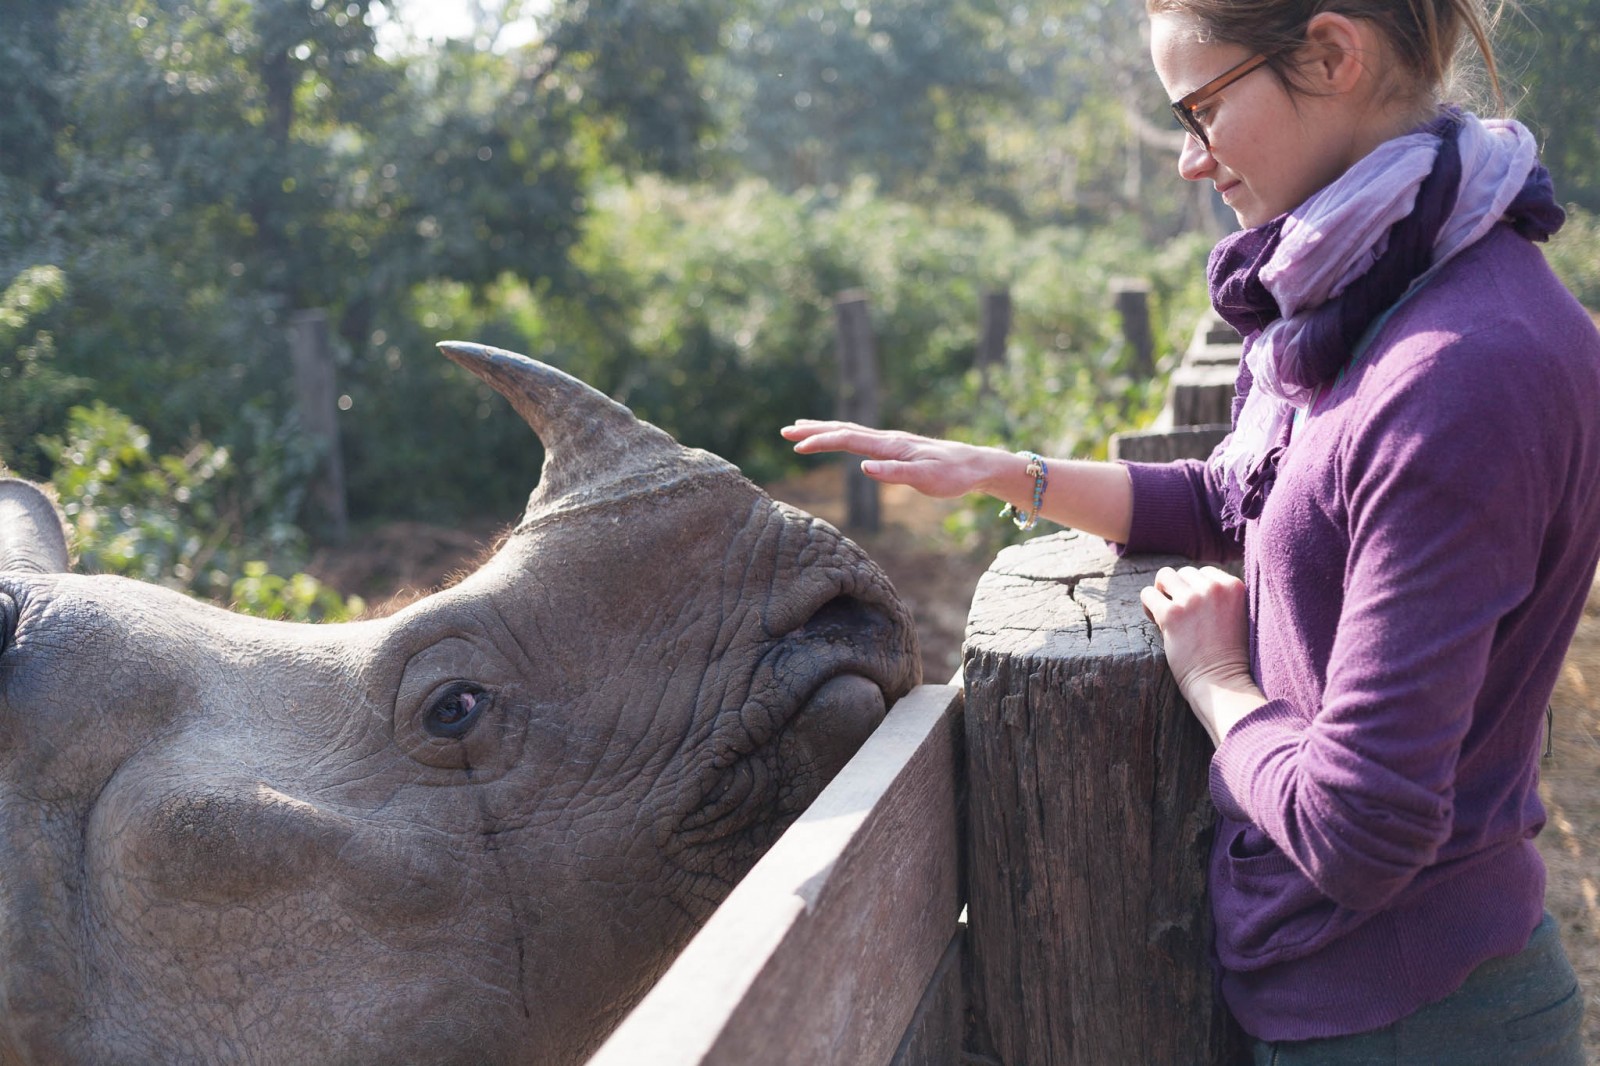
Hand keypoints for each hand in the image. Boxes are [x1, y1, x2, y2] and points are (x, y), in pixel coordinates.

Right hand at [780, 420, 1002, 499]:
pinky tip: (836, 437)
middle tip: (784, 432)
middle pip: (843, 429)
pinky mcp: (894, 447)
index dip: (821, 441)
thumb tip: (862, 468)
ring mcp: (890, 441)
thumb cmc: (952, 475)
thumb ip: (894, 474)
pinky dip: (840, 434)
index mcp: (890, 446)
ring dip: (823, 429)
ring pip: (850, 431)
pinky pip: (860, 437)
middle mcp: (887, 439)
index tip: (797, 447)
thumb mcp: (925, 480)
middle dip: (813, 430)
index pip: (847, 440)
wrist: (975, 464)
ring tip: (799, 429)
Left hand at [1139, 565, 1264, 744]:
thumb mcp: (1236, 616)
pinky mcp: (1172, 614)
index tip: (1193, 610)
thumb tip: (1189, 580)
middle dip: (1178, 592)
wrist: (1223, 684)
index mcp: (1235, 586)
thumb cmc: (1228, 656)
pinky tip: (1155, 621)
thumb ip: (1221, 596)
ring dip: (1162, 593)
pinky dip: (1148, 606)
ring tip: (1165, 614)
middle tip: (1178, 615)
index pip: (1205, 572)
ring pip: (1164, 576)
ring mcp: (1193, 599)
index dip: (1194, 590)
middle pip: (1184, 573)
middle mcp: (1214, 588)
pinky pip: (1148, 594)